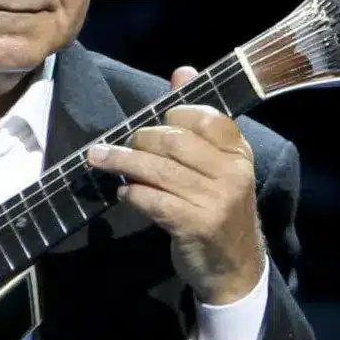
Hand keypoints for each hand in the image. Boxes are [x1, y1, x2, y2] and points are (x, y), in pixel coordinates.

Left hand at [85, 66, 264, 304]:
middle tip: (118, 145)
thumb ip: (197, 121)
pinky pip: (154, 200)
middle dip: (139, 140)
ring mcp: (216, 200)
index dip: (170, 116)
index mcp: (239, 152)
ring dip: (123, 163)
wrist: (235, 268)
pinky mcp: (197, 225)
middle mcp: (233, 173)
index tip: (150, 123)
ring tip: (100, 160)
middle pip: (175, 142)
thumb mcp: (217, 165)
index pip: (203, 117)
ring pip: (160, 170)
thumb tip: (182, 71)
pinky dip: (133, 194)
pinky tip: (124, 194)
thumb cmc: (218, 209)